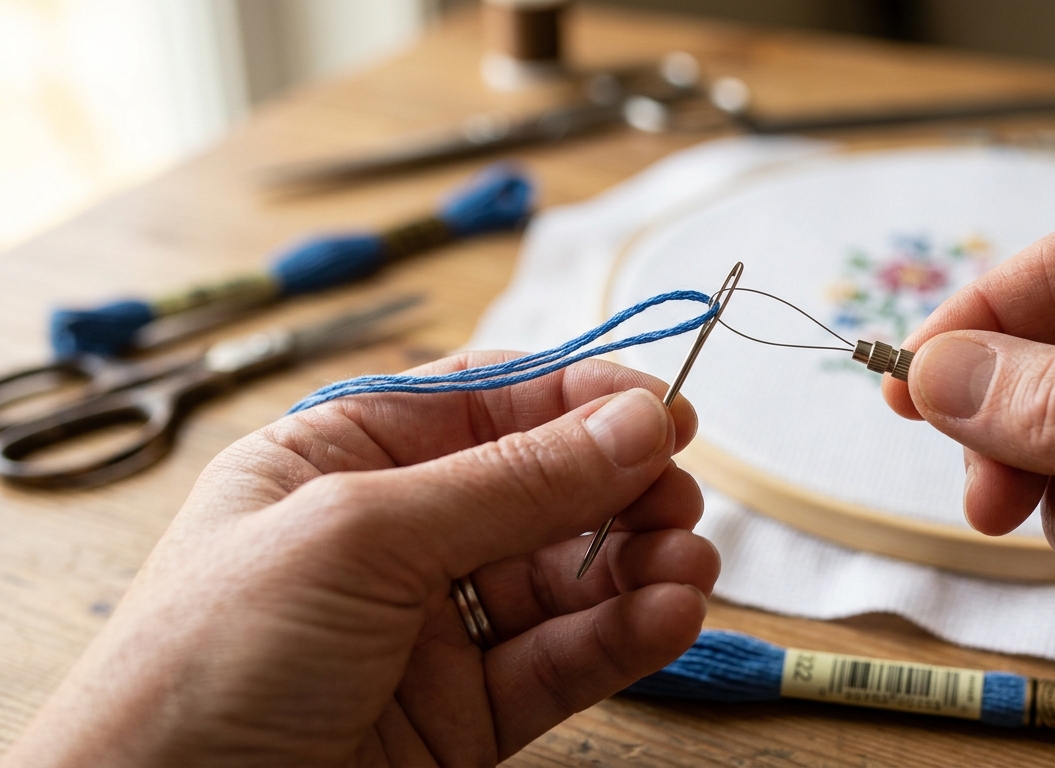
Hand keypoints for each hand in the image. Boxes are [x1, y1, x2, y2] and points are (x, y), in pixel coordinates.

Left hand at [3, 354, 719, 766]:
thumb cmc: (207, 661)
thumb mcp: (361, 535)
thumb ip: (511, 481)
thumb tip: (635, 420)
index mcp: (346, 458)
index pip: (490, 402)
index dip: (583, 399)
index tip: (668, 405)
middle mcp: (397, 535)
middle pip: (543, 488)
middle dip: (621, 486)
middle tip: (679, 495)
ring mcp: (435, 627)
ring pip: (568, 577)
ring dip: (639, 565)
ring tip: (688, 565)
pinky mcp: (467, 713)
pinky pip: (564, 659)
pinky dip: (624, 637)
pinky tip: (667, 617)